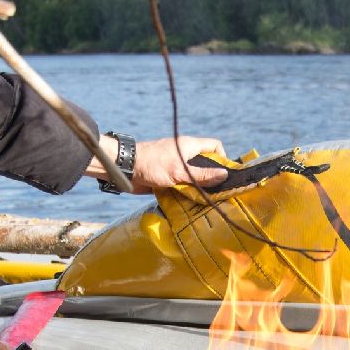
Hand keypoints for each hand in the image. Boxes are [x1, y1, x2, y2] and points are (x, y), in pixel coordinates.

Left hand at [89, 135, 229, 192]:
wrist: (125, 169)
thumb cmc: (152, 165)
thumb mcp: (180, 171)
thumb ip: (202, 175)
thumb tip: (224, 175)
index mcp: (189, 146)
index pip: (214, 146)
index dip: (222, 158)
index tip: (224, 175)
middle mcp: (184, 154)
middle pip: (205, 163)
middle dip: (212, 177)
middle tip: (218, 192)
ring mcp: (176, 166)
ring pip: (194, 176)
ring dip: (198, 188)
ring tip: (205, 201)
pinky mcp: (168, 177)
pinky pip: (182, 185)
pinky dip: (186, 192)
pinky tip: (190, 203)